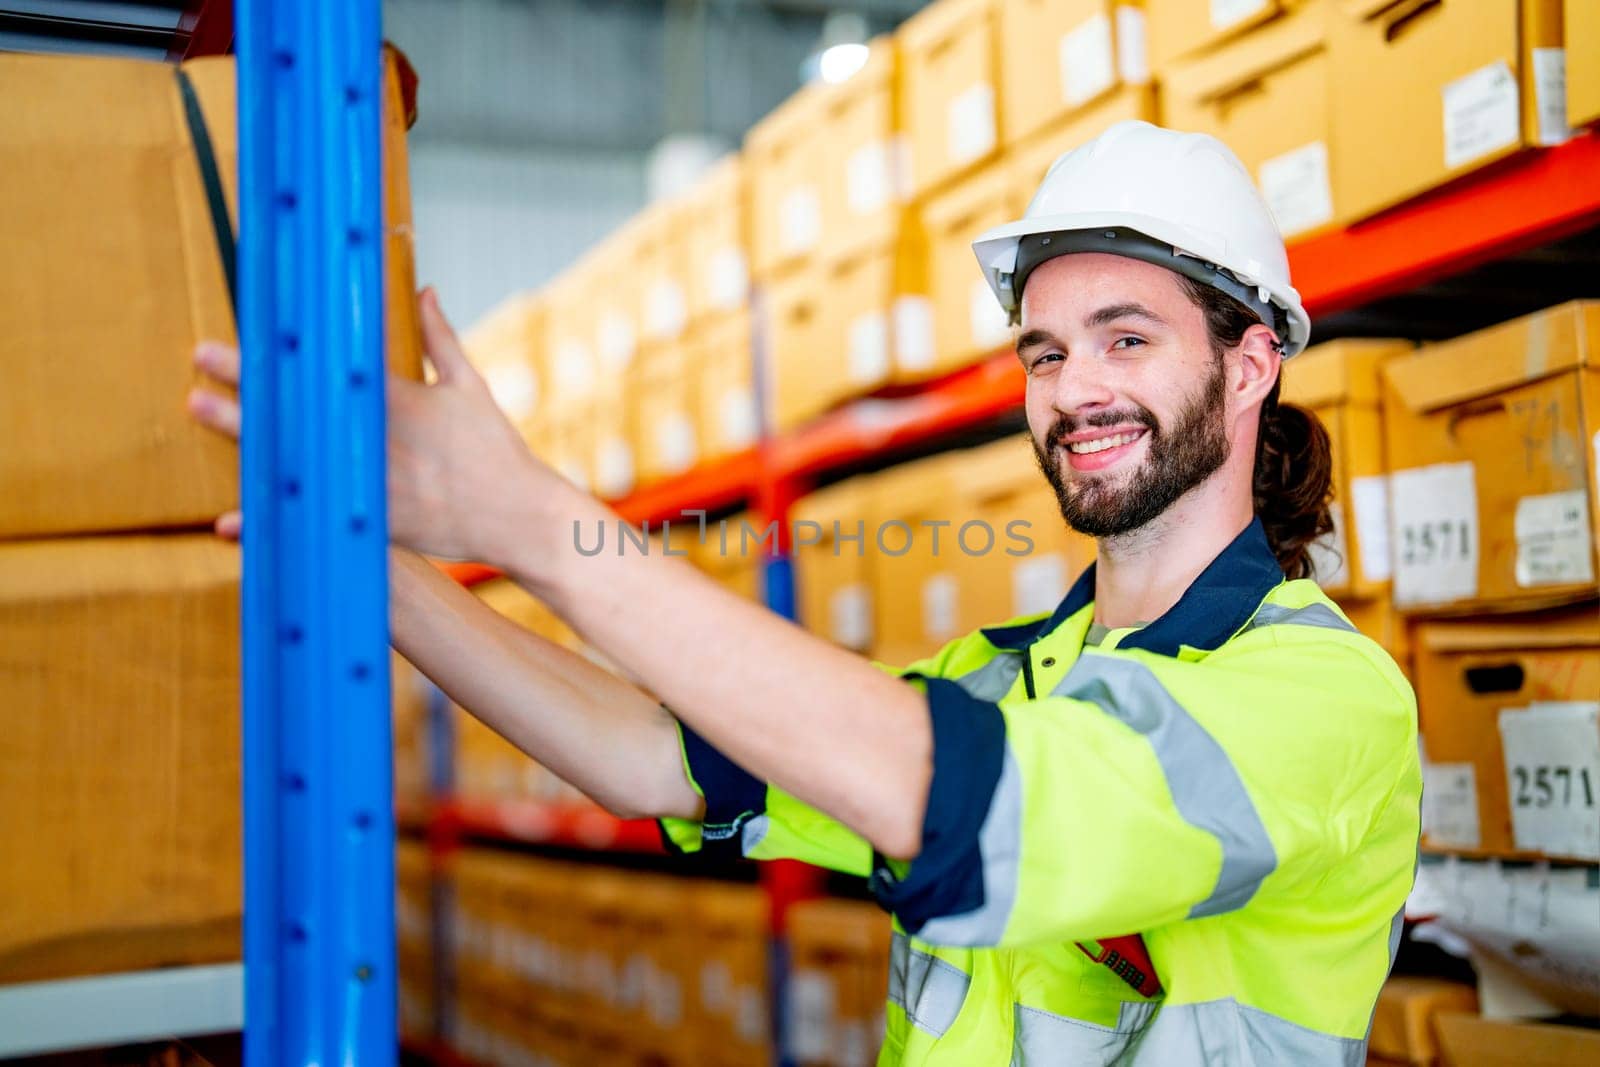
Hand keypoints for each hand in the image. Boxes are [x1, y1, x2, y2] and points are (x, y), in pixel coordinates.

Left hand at [188, 287, 576, 564]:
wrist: (521, 516)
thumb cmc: (497, 450)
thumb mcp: (471, 388)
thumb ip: (441, 339)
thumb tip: (426, 291)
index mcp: (400, 401)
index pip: (331, 366)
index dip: (288, 349)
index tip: (259, 327)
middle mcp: (378, 440)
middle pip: (302, 408)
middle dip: (248, 385)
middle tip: (201, 364)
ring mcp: (373, 483)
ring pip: (296, 456)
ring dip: (244, 434)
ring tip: (201, 409)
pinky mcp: (374, 524)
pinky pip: (313, 518)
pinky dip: (271, 520)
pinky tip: (231, 521)